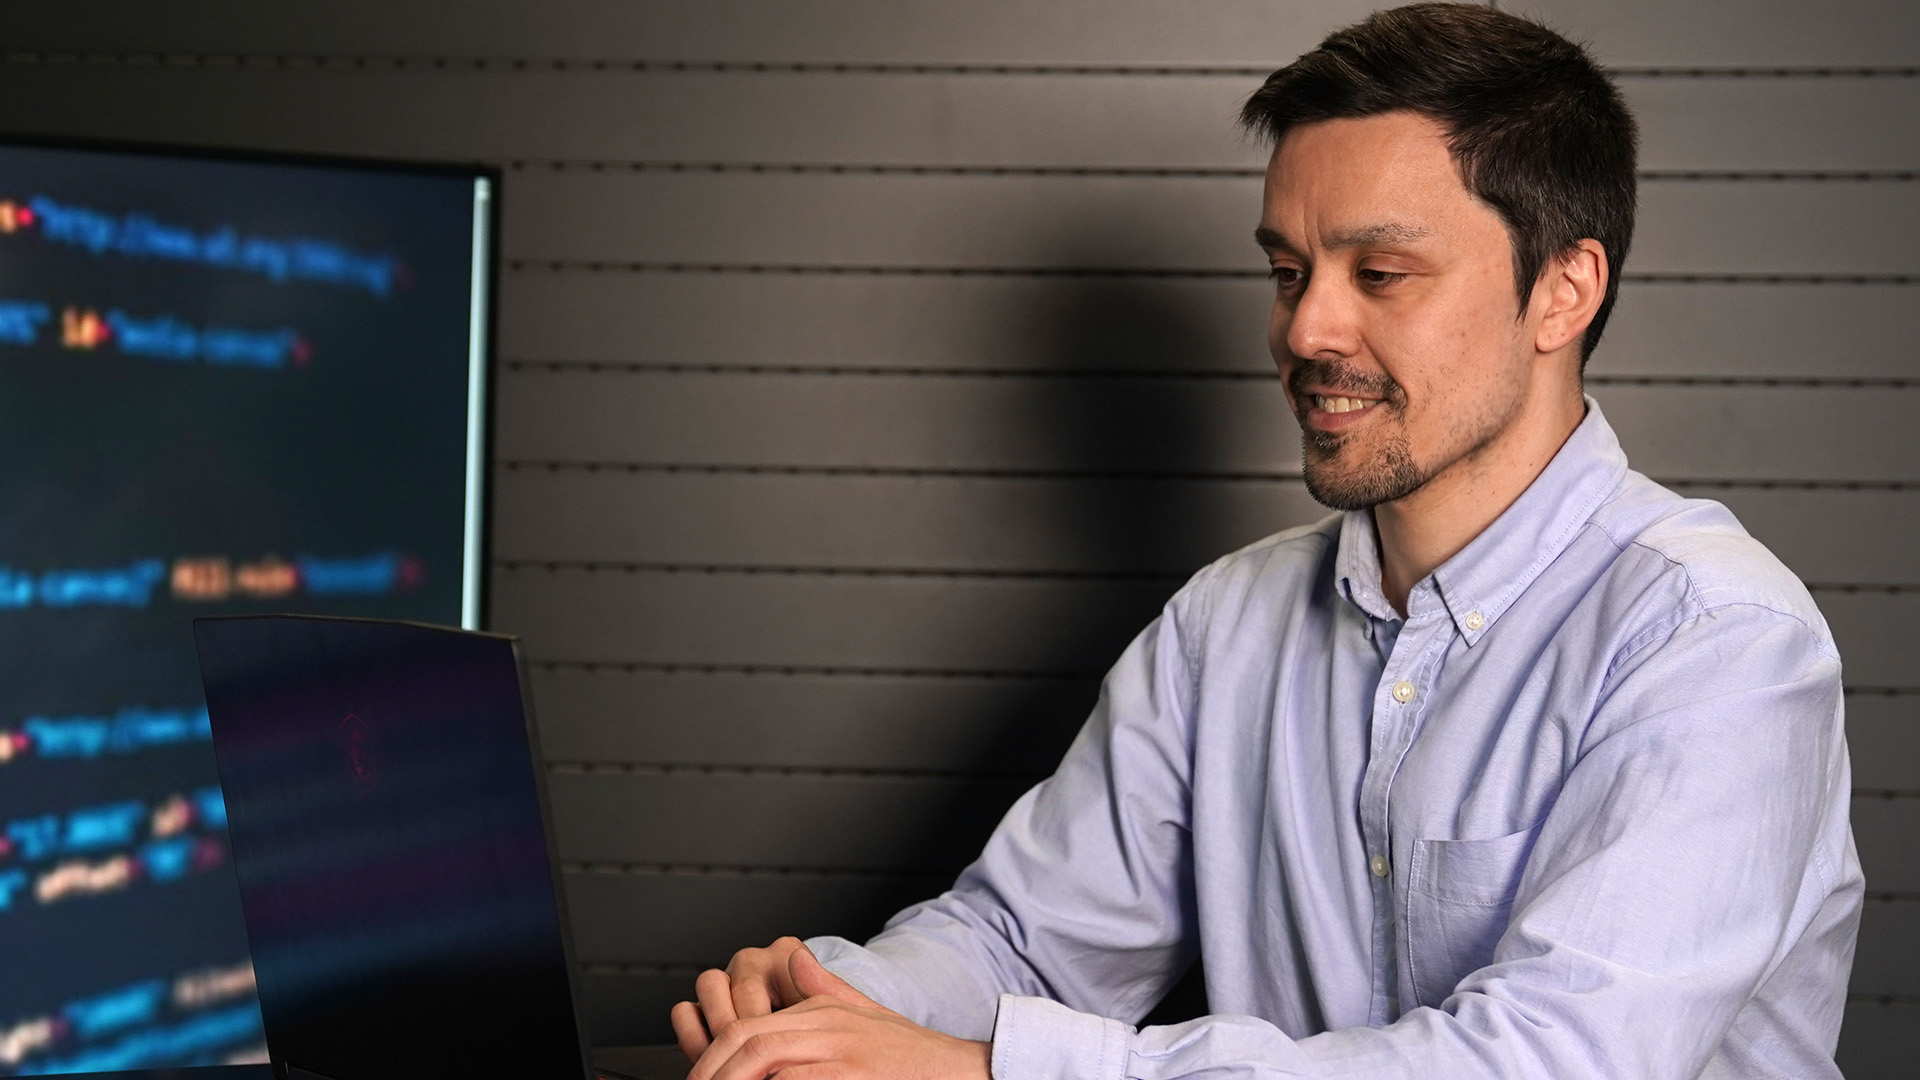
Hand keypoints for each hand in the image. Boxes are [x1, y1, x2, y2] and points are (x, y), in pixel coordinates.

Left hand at [688, 945, 991, 1079]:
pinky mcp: (852, 1075)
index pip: (748, 1027)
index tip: (698, 1078)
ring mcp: (841, 1053)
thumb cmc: (912, 1058)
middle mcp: (828, 1027)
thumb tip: (792, 956)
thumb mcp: (865, 1014)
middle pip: (750, 1040)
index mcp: (822, 1012)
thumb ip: (825, 987)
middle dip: (714, 1069)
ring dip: (736, 1078)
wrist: (961, 1072)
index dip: (713, 1056)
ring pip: (766, 1058)